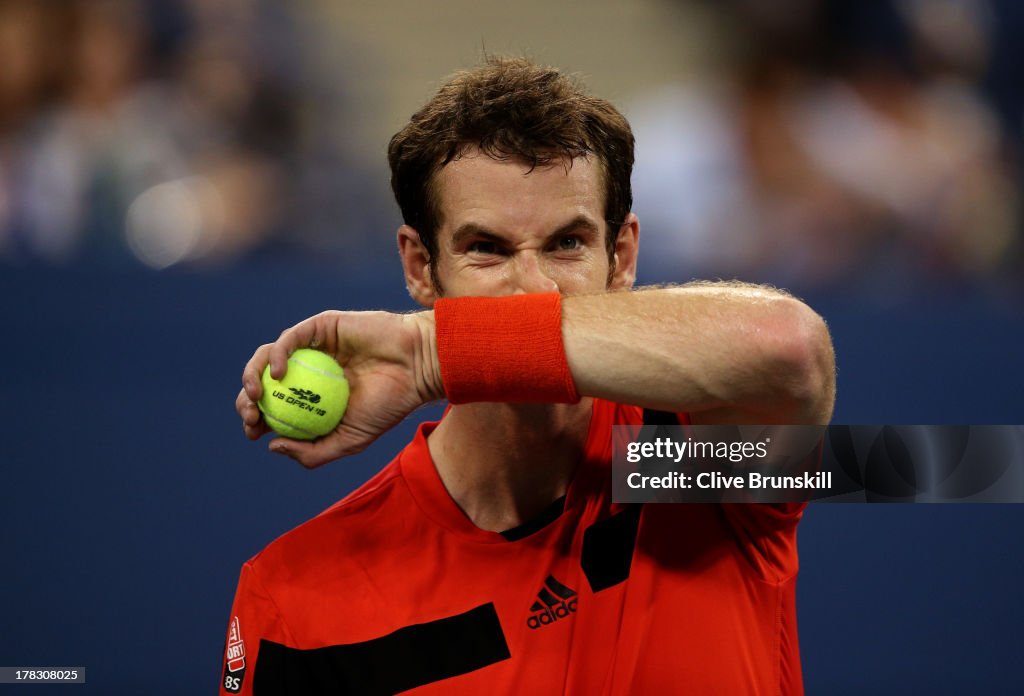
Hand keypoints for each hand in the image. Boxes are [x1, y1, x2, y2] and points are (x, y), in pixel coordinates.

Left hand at [235, 310, 442, 466]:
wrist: (417, 368)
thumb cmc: (389, 405)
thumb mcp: (350, 441)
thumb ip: (312, 452)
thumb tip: (271, 446)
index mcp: (313, 398)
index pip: (274, 407)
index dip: (255, 419)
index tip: (254, 431)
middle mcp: (309, 371)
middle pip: (263, 382)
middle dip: (247, 399)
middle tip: (251, 414)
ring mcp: (314, 347)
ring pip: (269, 356)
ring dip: (252, 375)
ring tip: (257, 395)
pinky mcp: (321, 326)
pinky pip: (290, 337)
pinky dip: (277, 354)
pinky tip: (278, 374)